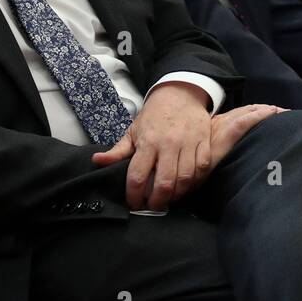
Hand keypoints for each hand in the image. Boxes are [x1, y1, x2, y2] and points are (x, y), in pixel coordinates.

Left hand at [90, 83, 280, 210]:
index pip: (137, 176)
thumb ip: (117, 151)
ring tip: (168, 199)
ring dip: (176, 195)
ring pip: (185, 179)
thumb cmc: (154, 114)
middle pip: (164, 183)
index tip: (133, 203)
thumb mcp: (133, 130)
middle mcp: (169, 144)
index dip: (133, 195)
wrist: (181, 93)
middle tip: (152, 206)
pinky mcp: (204, 143)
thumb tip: (97, 161)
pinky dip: (194, 182)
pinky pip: (202, 170)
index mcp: (148, 141)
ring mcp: (188, 144)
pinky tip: (185, 186)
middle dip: (157, 202)